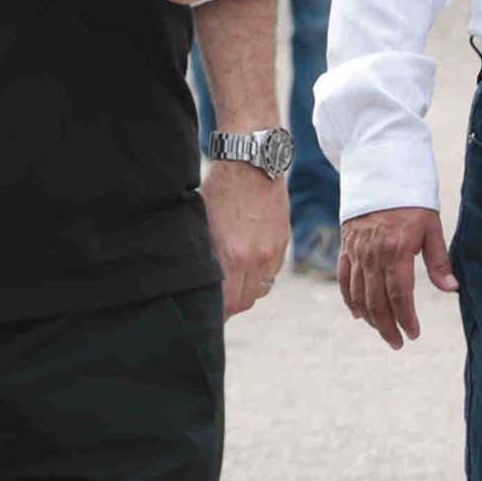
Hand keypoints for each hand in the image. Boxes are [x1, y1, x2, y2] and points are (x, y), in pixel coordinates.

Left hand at [202, 157, 286, 317]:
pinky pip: (271, 272)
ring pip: (260, 289)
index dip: (217, 314)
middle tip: (216, 301)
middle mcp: (257, 259)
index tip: (208, 315)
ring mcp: (273, 252)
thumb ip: (206, 254)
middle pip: (245, 301)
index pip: (228, 303)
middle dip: (230, 305)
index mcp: (234, 256)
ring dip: (246, 291)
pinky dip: (259, 275)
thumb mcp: (204, 223)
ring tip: (230, 283)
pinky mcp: (283, 243)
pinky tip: (245, 264)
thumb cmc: (220, 190)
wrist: (253, 165)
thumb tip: (199, 278)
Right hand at [339, 206, 456, 348]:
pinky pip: (344, 279)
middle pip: (376, 300)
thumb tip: (452, 289)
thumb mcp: (431, 227)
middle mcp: (372, 254)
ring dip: (370, 317)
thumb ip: (439, 260)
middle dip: (387, 326)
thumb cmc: (411, 202)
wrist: (379, 176)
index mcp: (396, 250)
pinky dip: (350, 299)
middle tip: (398, 344)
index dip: (406, 318)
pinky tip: (358, 314)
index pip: (399, 294)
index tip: (414, 333)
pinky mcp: (346, 248)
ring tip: (383, 332)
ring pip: (359, 294)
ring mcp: (356, 252)